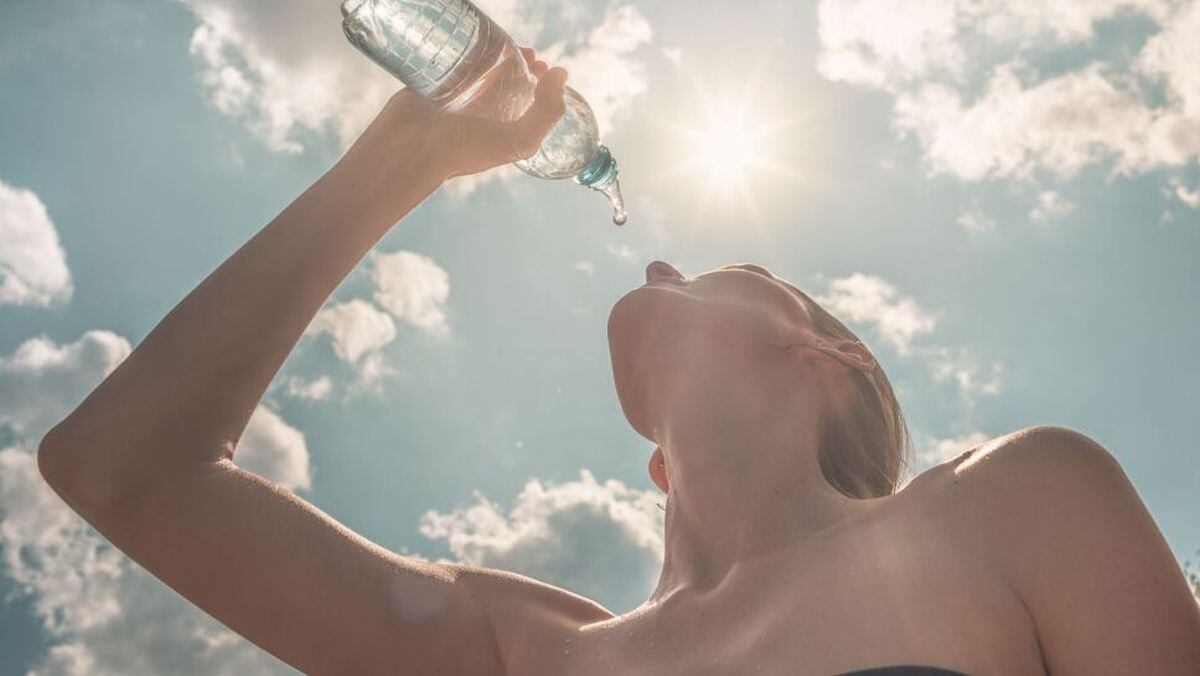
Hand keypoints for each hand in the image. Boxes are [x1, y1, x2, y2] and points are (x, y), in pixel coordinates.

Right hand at [349, 47, 567, 184]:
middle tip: (527, 54)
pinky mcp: (436, 84)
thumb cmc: (465, 150)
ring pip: (483, 71)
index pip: (526, 104)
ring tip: (508, 44)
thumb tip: (561, 73)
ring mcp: (458, 99)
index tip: (544, 67)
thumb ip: (547, 112)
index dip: (540, 85)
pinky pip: (457, 62)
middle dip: (521, 66)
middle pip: (507, 84)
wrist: (412, 148)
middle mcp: (481, 116)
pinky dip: (469, 51)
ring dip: (497, 56)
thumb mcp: (519, 140)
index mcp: (500, 131)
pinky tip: (478, 41)